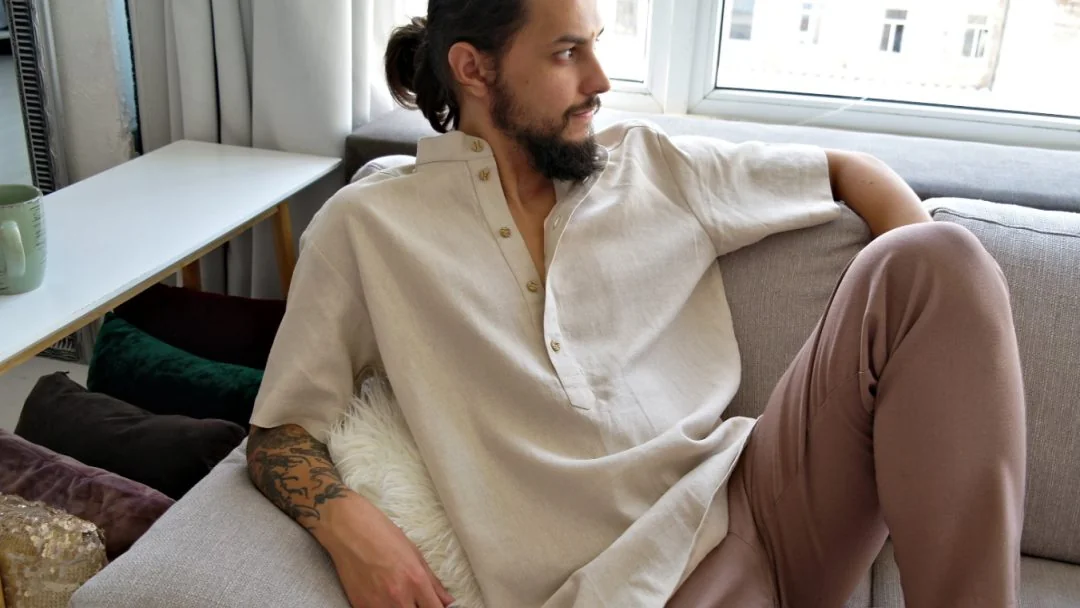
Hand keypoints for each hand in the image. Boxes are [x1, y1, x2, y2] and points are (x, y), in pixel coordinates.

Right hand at [317, 496, 454, 607]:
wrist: (348, 529)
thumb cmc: (382, 535)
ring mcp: (378, 604)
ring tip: (400, 599)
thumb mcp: (414, 553)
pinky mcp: (360, 606)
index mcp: (416, 580)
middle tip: (417, 601)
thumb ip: (433, 582)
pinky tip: (384, 599)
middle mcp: (398, 596)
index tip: (436, 607)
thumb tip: (447, 601)